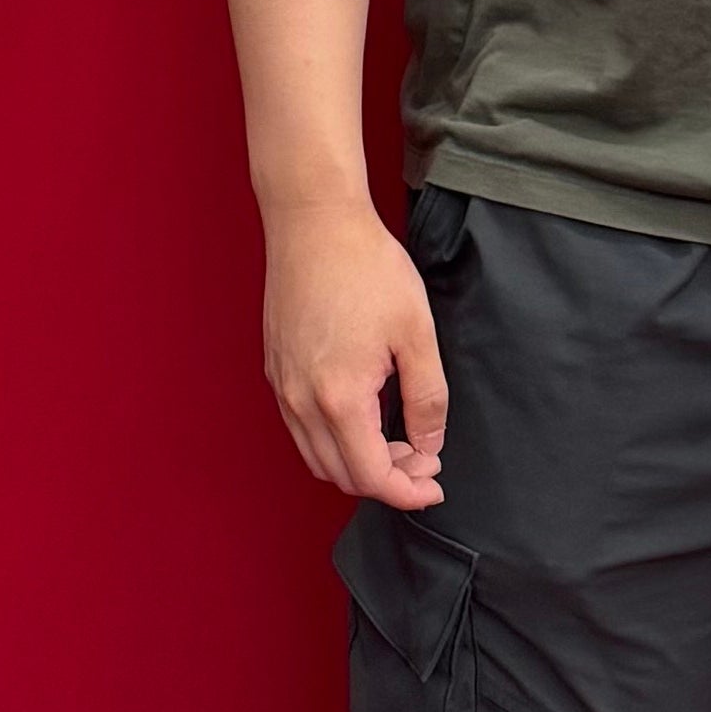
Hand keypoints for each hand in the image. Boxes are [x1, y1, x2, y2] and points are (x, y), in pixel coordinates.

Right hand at [262, 190, 450, 506]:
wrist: (314, 220)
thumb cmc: (366, 266)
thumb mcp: (416, 332)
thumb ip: (428, 400)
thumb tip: (429, 445)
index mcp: (338, 398)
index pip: (371, 476)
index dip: (408, 491)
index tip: (435, 483)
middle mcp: (300, 401)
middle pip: (341, 476)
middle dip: (387, 479)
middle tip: (424, 456)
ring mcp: (282, 386)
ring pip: (317, 456)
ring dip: (357, 463)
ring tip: (397, 438)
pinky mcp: (276, 368)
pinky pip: (301, 428)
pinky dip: (333, 440)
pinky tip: (364, 414)